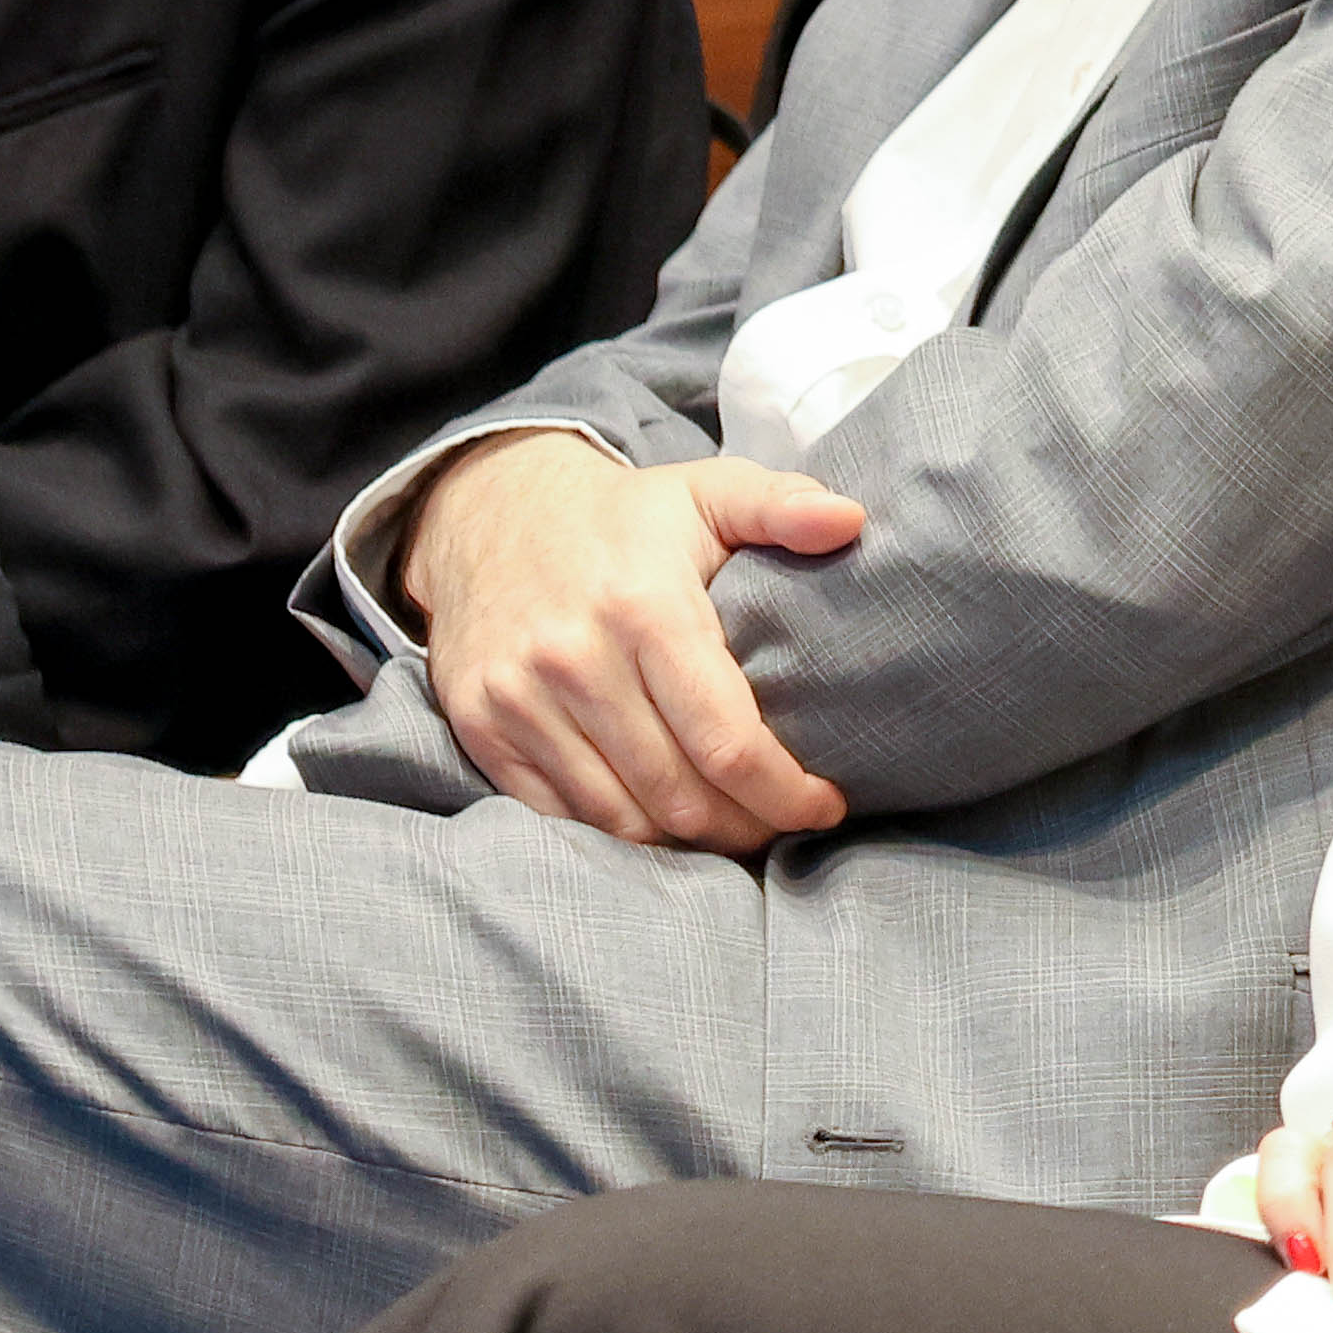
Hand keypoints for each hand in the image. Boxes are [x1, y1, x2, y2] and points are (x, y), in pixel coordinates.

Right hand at [401, 432, 867, 852]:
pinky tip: (662, 819)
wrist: (490, 512)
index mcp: (644, 607)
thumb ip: (783, 504)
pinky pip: (561, 814)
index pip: (727, 741)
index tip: (826, 804)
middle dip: (745, 826)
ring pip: (621, 818)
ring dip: (686, 841)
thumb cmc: (625, 518)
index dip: (786, 792)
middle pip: (678, 795)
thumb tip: (851, 522)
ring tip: (732, 825)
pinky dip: (619, 832)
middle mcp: (573, 659)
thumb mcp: (707, 492)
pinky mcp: (480, 726)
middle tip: (782, 823)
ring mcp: (518, 698)